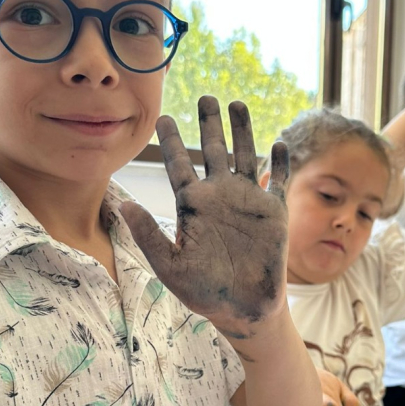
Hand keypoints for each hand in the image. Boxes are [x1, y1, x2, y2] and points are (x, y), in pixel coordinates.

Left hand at [121, 98, 289, 340]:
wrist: (242, 309)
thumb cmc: (203, 292)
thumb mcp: (169, 266)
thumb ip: (149, 235)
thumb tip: (124, 205)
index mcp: (192, 205)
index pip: (177, 164)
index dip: (171, 141)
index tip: (163, 117)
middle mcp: (219, 195)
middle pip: (212, 150)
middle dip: (209, 123)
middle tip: (205, 96)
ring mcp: (247, 200)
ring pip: (244, 155)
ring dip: (242, 130)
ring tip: (238, 103)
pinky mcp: (273, 212)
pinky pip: (277, 180)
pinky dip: (279, 161)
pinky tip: (279, 142)